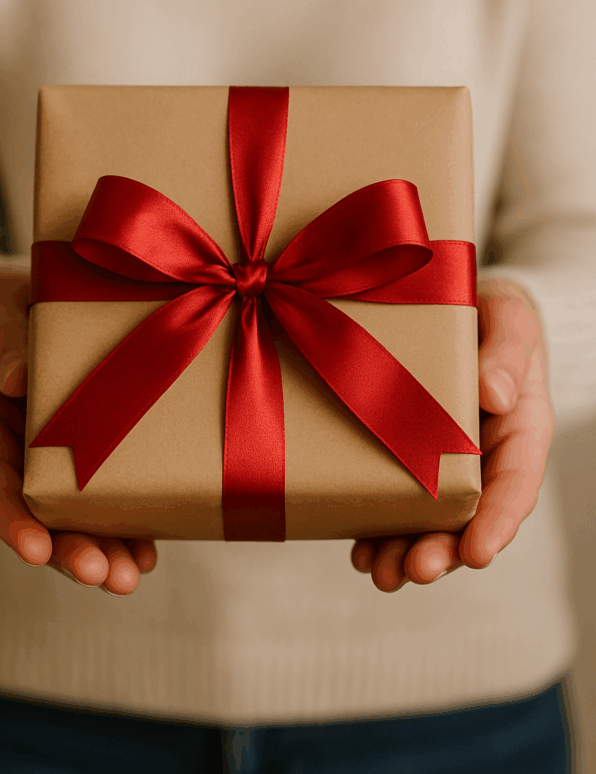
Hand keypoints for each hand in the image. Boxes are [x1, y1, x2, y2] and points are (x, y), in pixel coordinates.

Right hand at [0, 268, 156, 594]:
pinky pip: (103, 492)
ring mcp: (49, 454)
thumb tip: (18, 381)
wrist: (30, 294)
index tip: (34, 550)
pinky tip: (148, 551)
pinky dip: (124, 523)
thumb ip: (3, 339)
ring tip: (129, 578)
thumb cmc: (4, 297)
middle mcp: (13, 446)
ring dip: (99, 549)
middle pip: (34, 511)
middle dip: (67, 549)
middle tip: (103, 576)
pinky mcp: (87, 451)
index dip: (11, 517)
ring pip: (70, 515)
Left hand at [351, 276, 553, 590]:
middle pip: (469, 516)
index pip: (516, 484)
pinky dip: (377, 527)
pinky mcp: (406, 457)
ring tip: (381, 573)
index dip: (499, 522)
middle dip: (444, 549)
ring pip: (430, 519)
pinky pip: (394, 498)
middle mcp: (483, 456)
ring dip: (407, 550)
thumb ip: (508, 352)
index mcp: (519, 428)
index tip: (478, 553)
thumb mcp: (509, 318)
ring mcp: (443, 462)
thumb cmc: (491, 312)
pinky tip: (357, 549)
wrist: (457, 304)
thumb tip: (495, 397)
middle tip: (416, 570)